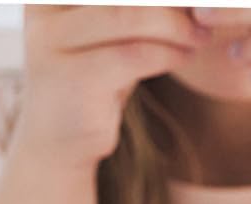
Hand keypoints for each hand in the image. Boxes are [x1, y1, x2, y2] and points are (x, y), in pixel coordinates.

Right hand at [18, 5, 207, 169]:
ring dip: (175, 24)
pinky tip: (187, 54)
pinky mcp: (73, 78)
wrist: (58, 142)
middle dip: (170, 0)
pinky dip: (168, 52)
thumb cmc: (91, 78)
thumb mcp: (107, 32)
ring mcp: (53, 40)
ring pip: (129, 15)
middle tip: (206, 7)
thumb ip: (132, 7)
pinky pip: (133, 55)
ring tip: (201, 34)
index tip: (191, 1)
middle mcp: (44, 6)